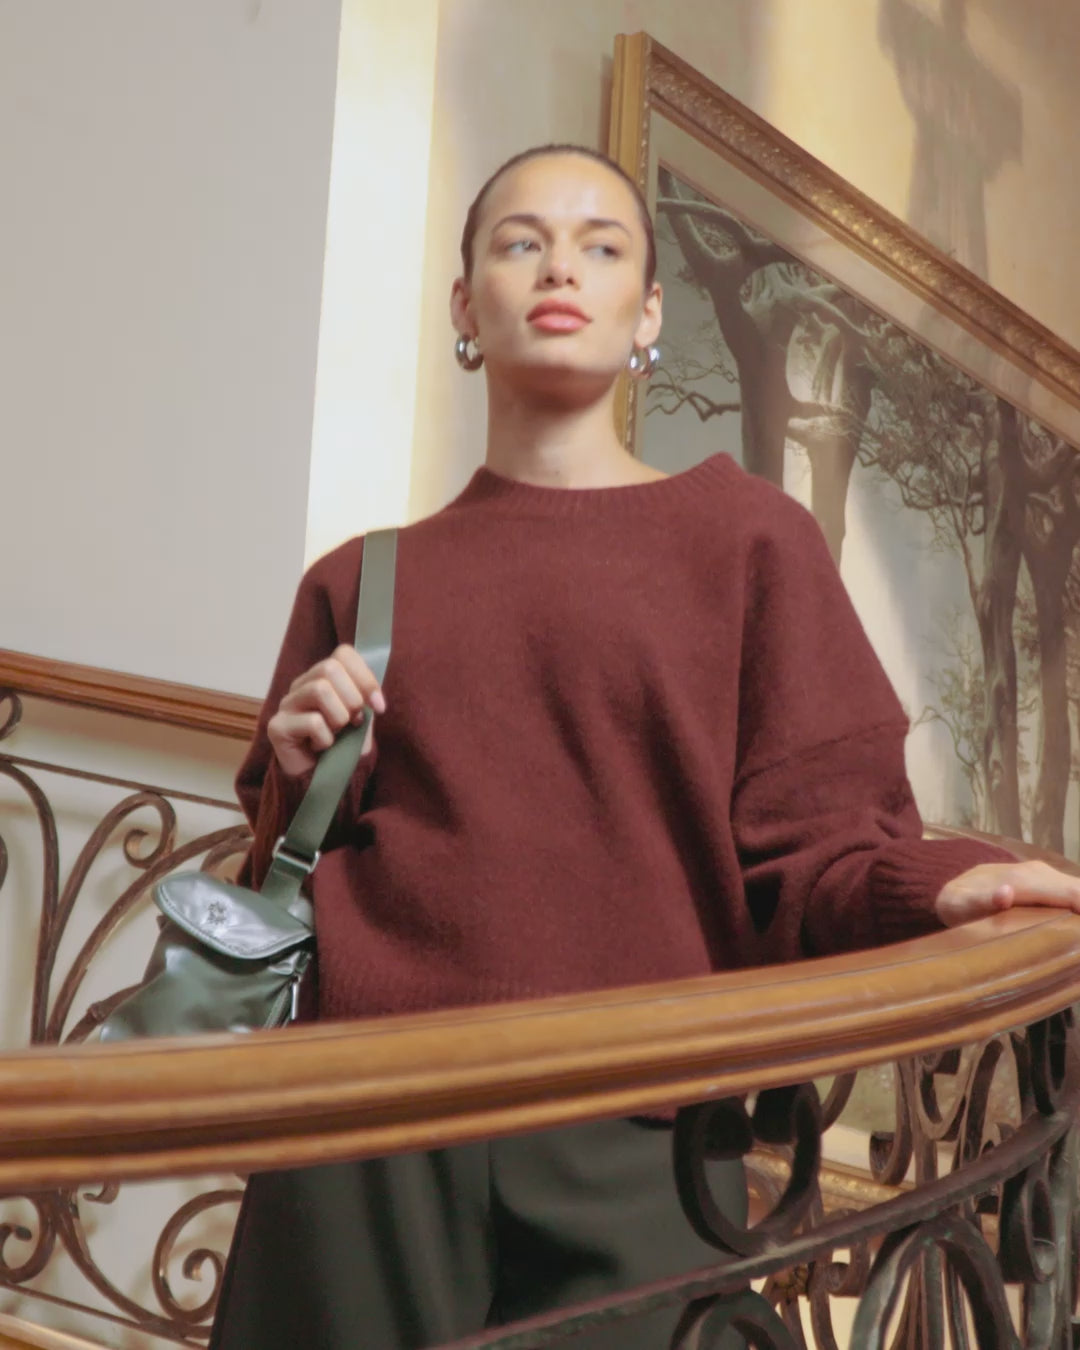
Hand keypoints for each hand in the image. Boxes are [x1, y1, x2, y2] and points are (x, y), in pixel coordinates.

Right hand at [267, 645, 385, 777]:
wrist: (324, 781)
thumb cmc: (343, 748)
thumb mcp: (362, 719)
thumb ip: (365, 698)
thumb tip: (373, 691)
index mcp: (323, 677)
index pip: (343, 654)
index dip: (365, 677)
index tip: (379, 706)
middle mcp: (302, 685)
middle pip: (330, 668)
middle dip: (353, 698)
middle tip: (354, 722)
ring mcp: (287, 704)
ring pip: (320, 690)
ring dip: (339, 718)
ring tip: (337, 734)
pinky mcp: (277, 726)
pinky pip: (313, 722)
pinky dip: (326, 739)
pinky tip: (321, 748)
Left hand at [935, 860, 1079, 927]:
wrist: (951, 886)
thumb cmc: (957, 903)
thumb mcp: (960, 906)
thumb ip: (981, 901)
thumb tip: (1006, 893)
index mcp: (1022, 880)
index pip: (1070, 894)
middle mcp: (1037, 872)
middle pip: (1078, 891)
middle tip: (1078, 941)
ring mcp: (1043, 874)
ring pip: (1076, 889)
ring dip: (1079, 907)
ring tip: (1076, 937)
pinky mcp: (1045, 880)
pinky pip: (1069, 891)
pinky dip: (1075, 904)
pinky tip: (1072, 922)